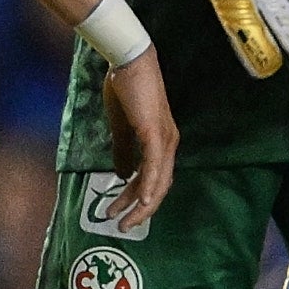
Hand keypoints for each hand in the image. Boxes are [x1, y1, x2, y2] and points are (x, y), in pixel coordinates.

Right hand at [97, 49, 177, 228]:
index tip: (120, 211)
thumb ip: (122, 152)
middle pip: (159, 186)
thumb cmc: (125, 89)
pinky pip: (154, 166)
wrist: (129, 62)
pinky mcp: (155, 132)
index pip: (154, 179)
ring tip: (124, 220)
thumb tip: (122, 177)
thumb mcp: (121, 127)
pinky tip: (143, 202)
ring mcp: (164, 138)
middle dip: (140, 210)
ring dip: (141, 204)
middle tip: (123, 226)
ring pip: (158, 181)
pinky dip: (150, 185)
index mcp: (161, 142)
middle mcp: (168, 143)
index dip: (138, 198)